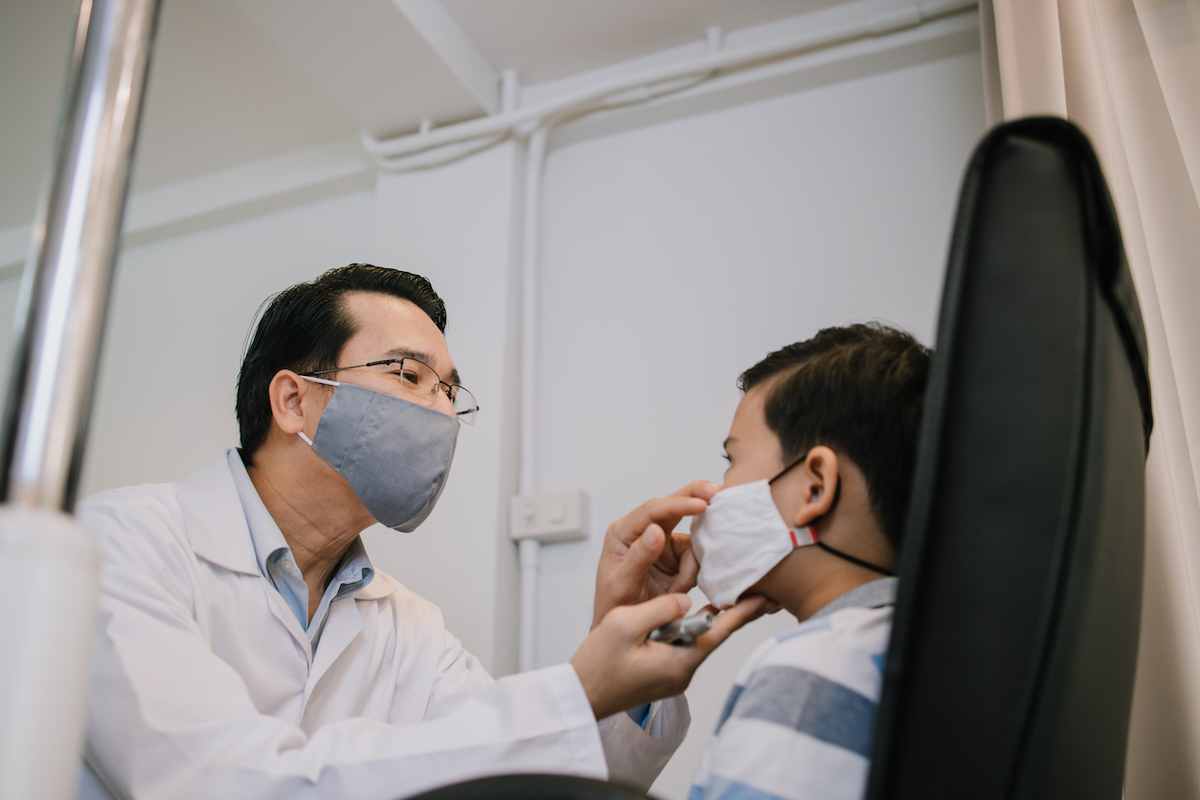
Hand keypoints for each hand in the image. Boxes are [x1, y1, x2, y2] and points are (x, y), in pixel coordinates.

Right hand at [571, 592, 768, 719]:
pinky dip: (690, 629)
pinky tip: (691, 615)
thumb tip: (687, 600)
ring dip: (708, 620)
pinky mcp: (662, 675)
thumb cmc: (597, 664)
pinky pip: (682, 647)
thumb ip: (660, 608)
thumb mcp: (625, 625)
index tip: (764, 597)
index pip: (719, 632)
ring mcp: (672, 676)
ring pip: (696, 640)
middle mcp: (681, 672)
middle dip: (732, 614)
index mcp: (678, 662)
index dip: (742, 612)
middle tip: (756, 593)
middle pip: (712, 636)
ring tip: (727, 597)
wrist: (580, 696)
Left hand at [593, 480, 720, 628]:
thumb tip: (656, 530)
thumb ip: (638, 557)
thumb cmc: (613, 605)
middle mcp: (643, 532)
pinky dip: (692, 574)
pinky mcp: (675, 557)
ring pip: (690, 540)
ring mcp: (661, 544)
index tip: (701, 504)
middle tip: (717, 492)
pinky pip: (694, 557)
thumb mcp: (622, 585)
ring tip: (676, 589)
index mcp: (623, 532)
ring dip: (690, 565)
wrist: (624, 629)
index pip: (652, 510)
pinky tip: (679, 589)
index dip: (678, 504)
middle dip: (694, 498)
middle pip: (672, 506)